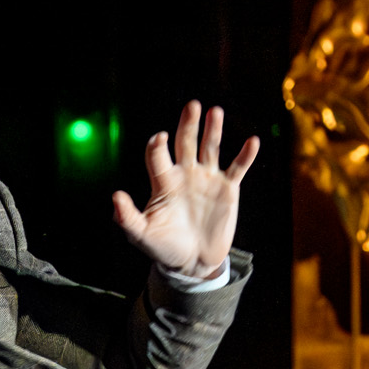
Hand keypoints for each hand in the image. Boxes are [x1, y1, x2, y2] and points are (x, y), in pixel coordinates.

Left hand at [112, 101, 258, 277]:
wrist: (192, 262)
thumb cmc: (164, 247)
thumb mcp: (142, 235)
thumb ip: (128, 217)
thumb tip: (115, 196)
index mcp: (164, 183)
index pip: (158, 156)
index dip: (158, 146)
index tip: (160, 138)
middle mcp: (185, 175)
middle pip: (185, 142)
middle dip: (188, 124)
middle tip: (192, 105)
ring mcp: (207, 179)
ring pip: (211, 148)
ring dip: (213, 130)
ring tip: (215, 112)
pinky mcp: (227, 189)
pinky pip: (238, 168)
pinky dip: (245, 155)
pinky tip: (252, 141)